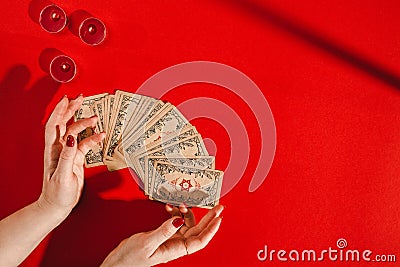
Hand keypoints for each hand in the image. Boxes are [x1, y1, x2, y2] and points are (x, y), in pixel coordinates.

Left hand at [38, 95, 104, 218]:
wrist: (58, 205)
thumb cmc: (57, 194)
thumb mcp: (62, 175)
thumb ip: (67, 156)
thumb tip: (71, 137)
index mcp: (52, 150)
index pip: (54, 125)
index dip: (60, 111)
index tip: (67, 100)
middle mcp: (59, 148)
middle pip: (63, 123)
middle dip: (71, 109)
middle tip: (80, 99)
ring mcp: (67, 152)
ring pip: (75, 132)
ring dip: (84, 123)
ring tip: (95, 118)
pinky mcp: (75, 158)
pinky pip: (84, 144)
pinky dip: (93, 139)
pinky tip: (100, 136)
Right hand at [101, 204, 223, 266]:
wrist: (117, 263)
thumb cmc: (130, 259)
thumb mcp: (147, 243)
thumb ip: (163, 231)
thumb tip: (178, 219)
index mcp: (176, 250)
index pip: (200, 240)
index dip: (211, 229)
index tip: (219, 217)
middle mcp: (176, 244)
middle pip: (198, 230)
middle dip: (208, 218)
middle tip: (218, 206)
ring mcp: (171, 239)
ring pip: (186, 224)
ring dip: (186, 212)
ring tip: (182, 203)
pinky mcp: (163, 235)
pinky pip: (175, 222)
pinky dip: (174, 213)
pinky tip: (169, 207)